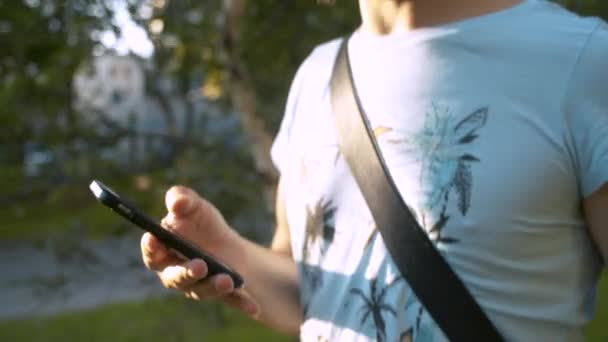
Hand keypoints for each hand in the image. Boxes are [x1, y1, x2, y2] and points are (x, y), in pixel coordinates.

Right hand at [140, 186, 259, 317]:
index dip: (151, 248)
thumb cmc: (200, 222)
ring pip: (201, 291)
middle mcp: (175, 274)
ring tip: (227, 280)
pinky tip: (255, 308)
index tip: (155, 240)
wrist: (224, 242)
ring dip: (213, 286)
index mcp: (162, 251)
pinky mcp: (220, 295)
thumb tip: (176, 203)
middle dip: (187, 273)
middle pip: (175, 278)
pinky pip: (231, 301)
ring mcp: (198, 287)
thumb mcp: (194, 205)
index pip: (151, 253)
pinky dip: (242, 303)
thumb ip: (181, 198)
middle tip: (200, 266)